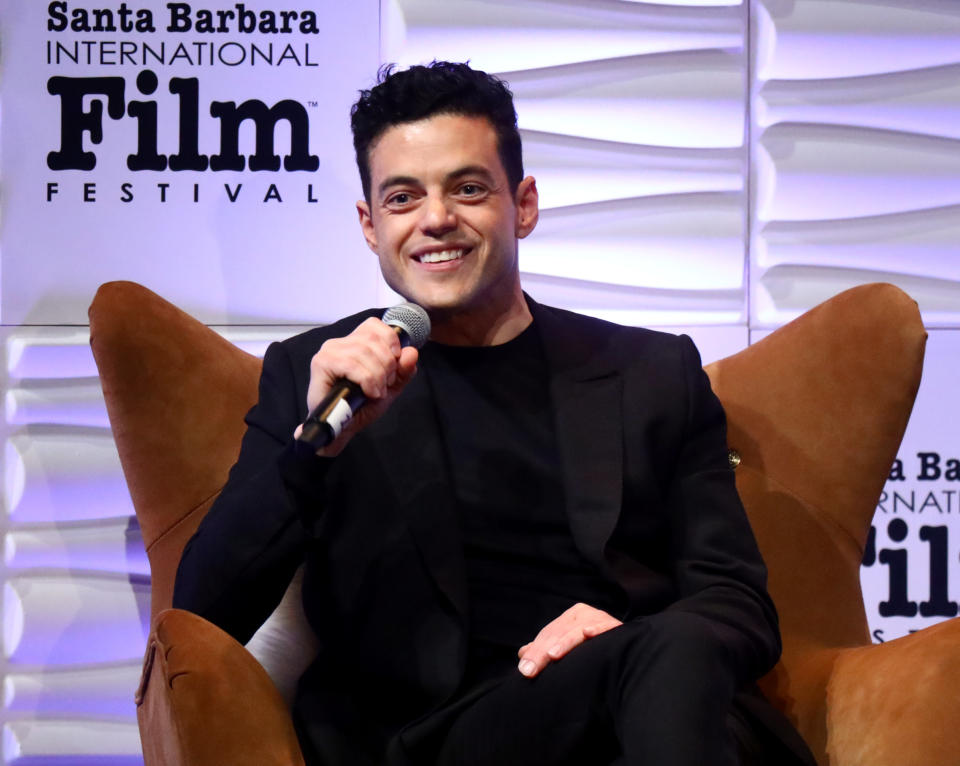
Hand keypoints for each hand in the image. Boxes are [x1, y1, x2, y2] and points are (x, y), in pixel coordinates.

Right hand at [292, 317, 418, 455]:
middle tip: (385, 384)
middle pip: (373, 339)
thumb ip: (403, 370)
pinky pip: (352, 364)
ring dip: (378, 376)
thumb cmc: (360, 408)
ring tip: (376, 391)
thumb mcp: (390, 388)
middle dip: (388, 364)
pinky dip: (366, 380)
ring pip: (364, 352)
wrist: (341, 430)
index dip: (390, 341)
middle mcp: (340, 343)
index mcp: (354, 343)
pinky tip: (369, 393)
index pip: (374, 325)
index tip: (394, 363)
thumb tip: (412, 352)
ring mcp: (329, 352)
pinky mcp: (321, 363)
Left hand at [517, 603, 622, 677]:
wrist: (628, 649)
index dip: (535, 652)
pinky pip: (605, 626)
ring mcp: (599, 618)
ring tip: (553, 655)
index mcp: (569, 618)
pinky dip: (597, 628)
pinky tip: (588, 633)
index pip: (548, 634)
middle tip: (530, 670)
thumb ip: (545, 649)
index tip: (524, 671)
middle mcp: (583, 614)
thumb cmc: (592, 650)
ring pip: (577, 630)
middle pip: (558, 633)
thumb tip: (522, 653)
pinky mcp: (615, 625)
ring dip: (566, 642)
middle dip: (543, 652)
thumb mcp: (565, 647)